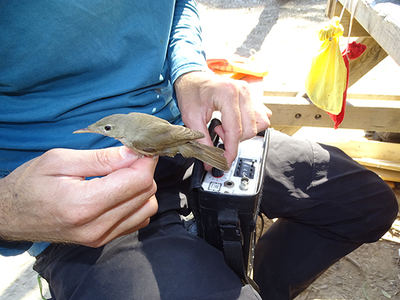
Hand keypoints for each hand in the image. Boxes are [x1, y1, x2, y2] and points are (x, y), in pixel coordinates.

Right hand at [0, 146, 157, 246]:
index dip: (146, 160)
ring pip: (147, 207)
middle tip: (127, 157)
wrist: (12, 215)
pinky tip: (120, 191)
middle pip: (146, 193)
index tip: (142, 147)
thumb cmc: (31, 183)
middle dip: (143, 170)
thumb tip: (134, 152)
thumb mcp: (61, 160)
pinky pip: (139, 219)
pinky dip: (137, 202)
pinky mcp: (104, 241)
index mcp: (84, 204)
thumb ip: (102, 158)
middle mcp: (96, 227)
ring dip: (142, 187)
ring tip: (121, 174)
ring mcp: (101, 238)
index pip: (138, 181)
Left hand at [174, 71, 270, 166]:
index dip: (230, 151)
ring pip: (260, 124)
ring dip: (244, 132)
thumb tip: (210, 161)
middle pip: (249, 130)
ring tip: (227, 127)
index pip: (236, 131)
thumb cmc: (191, 92)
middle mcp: (243, 92)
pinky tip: (235, 122)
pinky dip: (250, 124)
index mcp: (228, 94)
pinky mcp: (252, 96)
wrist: (193, 78)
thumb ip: (202, 141)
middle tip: (217, 132)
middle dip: (233, 139)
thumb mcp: (191, 118)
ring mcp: (250, 93)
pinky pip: (261, 116)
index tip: (225, 162)